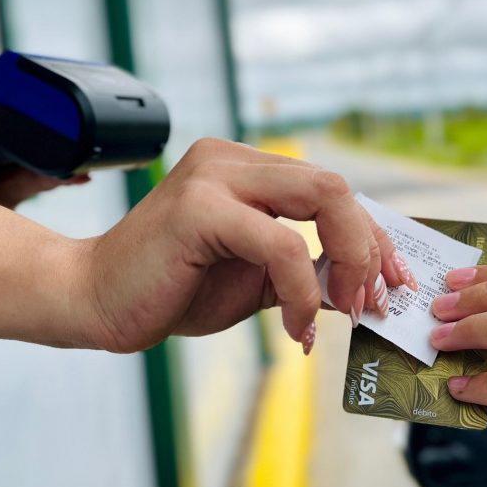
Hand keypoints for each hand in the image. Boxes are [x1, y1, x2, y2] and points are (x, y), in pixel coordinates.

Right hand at [70, 138, 411, 354]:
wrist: (95, 303)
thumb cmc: (172, 290)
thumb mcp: (256, 280)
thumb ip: (304, 271)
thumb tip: (363, 286)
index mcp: (246, 169)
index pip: (331, 189)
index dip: (371, 236)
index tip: (390, 284)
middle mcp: (232, 160)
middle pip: (335, 185)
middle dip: (368, 246)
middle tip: (373, 301)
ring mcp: (214, 176)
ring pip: (321, 197)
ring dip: (347, 261)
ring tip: (344, 311)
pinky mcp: (198, 207)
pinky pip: (280, 244)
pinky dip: (303, 290)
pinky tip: (296, 327)